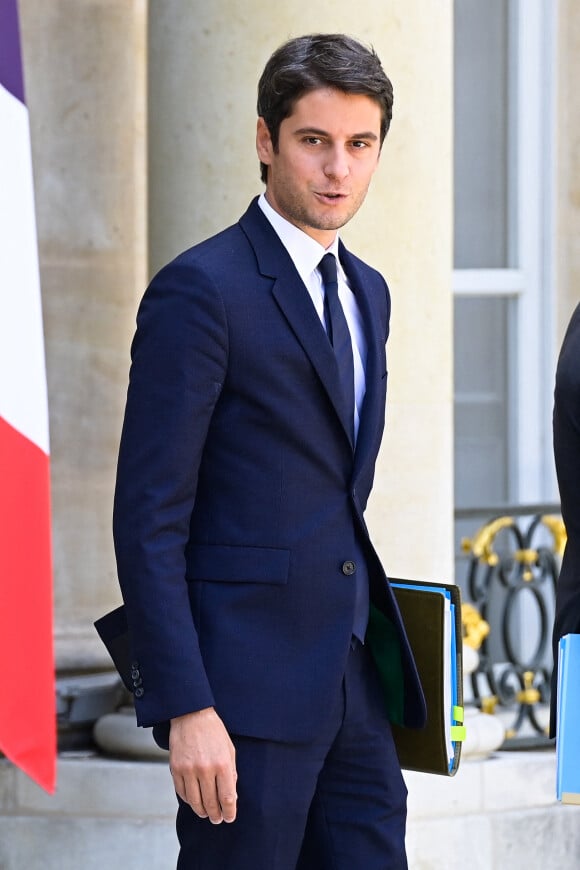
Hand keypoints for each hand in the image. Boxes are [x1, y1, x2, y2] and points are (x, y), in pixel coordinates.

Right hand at [169, 707, 236, 823]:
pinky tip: (194, 801)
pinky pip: (182, 792)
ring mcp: (189, 770)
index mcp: (222, 764)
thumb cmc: (213, 731)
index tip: (229, 817)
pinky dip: (189, 800)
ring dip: (201, 811)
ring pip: (195, 801)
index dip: (229, 812)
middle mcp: (206, 769)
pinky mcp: (176, 768)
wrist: (191, 715)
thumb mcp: (229, 749)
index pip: (227, 797)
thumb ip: (232, 773)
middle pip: (211, 803)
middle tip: (217, 819)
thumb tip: (232, 796)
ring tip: (206, 814)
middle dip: (216, 815)